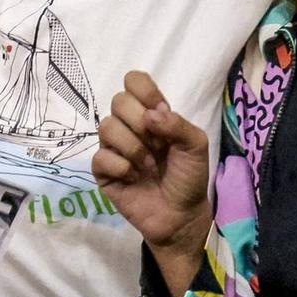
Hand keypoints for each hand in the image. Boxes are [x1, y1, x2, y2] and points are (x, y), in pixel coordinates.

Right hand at [94, 71, 213, 291]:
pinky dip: (122, 167)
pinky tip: (134, 178)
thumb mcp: (195, 145)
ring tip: (149, 166)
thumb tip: (149, 115)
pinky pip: (100, 156)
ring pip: (106, 126)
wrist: (181, 215)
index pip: (134, 82)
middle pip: (118, 100)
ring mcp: (114, 148)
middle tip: (158, 145)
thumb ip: (176, 123)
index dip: (144, 91)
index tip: (159, 111)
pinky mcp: (102, 171)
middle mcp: (129, 126)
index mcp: (151, 114)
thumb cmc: (189, 177)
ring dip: (133, 147)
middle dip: (140, 124)